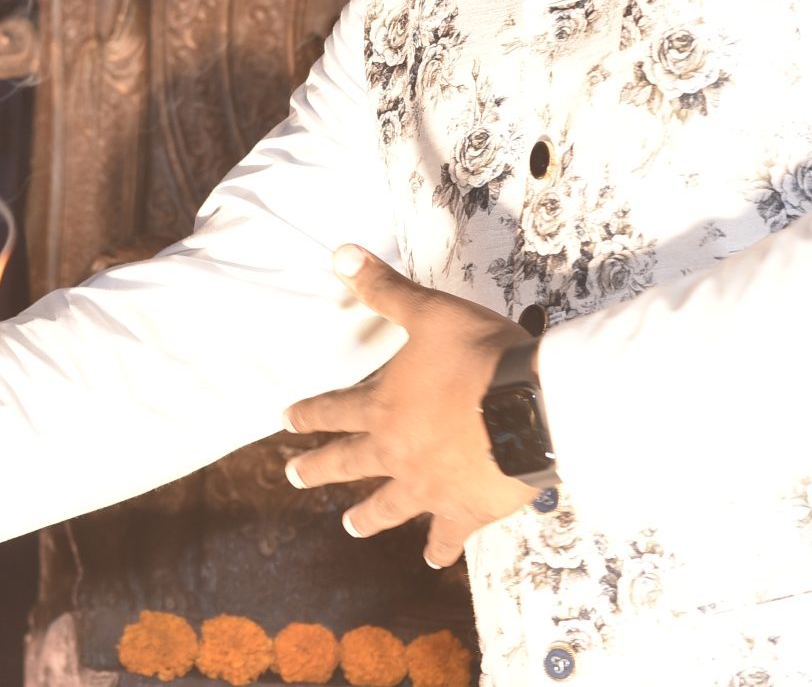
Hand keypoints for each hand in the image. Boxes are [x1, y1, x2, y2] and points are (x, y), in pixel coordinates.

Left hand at [282, 245, 536, 567]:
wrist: (527, 406)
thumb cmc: (477, 355)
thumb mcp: (429, 311)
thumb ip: (384, 288)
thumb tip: (339, 252)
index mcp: (383, 406)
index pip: (333, 409)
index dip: (307, 414)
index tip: (284, 421)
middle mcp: (396, 451)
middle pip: (347, 462)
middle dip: (317, 468)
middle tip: (293, 475)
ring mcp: (428, 486)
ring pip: (387, 506)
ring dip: (366, 517)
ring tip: (350, 526)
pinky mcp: (464, 510)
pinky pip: (445, 536)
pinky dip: (439, 548)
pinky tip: (432, 558)